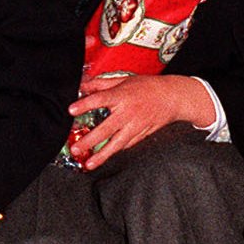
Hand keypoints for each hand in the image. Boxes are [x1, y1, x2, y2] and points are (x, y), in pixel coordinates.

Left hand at [68, 75, 215, 170]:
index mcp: (122, 95)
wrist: (172, 97)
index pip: (100, 99)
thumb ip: (102, 84)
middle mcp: (128, 113)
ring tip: (89, 164)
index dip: (85, 104)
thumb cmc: (147, 86)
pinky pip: (126, 145)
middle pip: (106, 129)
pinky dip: (115, 151)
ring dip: (101, 155)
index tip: (71, 110)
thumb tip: (83, 85)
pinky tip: (104, 156)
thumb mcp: (124, 79)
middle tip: (75, 148)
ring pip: (116, 144)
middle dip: (90, 140)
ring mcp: (135, 126)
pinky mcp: (141, 136)